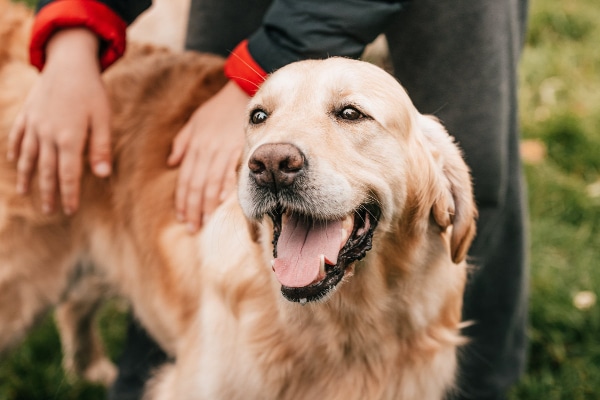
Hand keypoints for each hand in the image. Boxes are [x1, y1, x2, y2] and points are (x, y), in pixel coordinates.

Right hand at [7, 28, 110, 214]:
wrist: (68, 61)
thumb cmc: (91, 91)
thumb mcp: (102, 119)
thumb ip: (101, 148)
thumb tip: (103, 176)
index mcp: (68, 138)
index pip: (68, 175)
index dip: (69, 195)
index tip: (69, 211)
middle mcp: (47, 135)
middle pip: (46, 171)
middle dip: (48, 193)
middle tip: (50, 211)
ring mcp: (34, 124)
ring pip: (27, 157)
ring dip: (26, 177)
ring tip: (25, 193)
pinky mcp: (27, 113)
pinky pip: (17, 136)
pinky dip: (15, 151)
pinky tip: (14, 162)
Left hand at [168, 80, 248, 231]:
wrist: (243, 92)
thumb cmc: (219, 108)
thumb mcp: (195, 121)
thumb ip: (182, 143)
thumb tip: (172, 163)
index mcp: (195, 146)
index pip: (185, 179)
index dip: (182, 200)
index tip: (181, 217)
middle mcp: (206, 151)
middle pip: (196, 186)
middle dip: (193, 209)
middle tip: (193, 228)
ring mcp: (223, 151)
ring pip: (211, 184)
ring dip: (208, 206)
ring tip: (206, 223)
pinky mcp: (241, 150)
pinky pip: (231, 174)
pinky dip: (226, 190)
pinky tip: (223, 205)